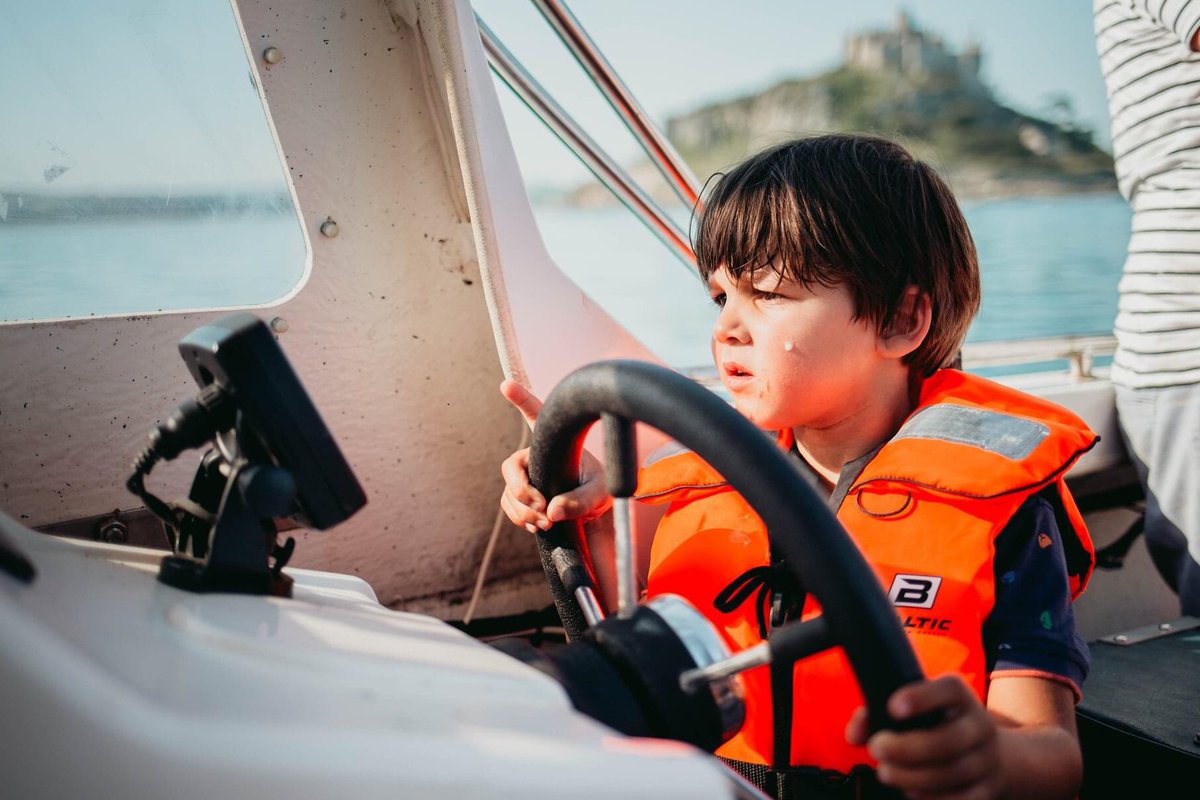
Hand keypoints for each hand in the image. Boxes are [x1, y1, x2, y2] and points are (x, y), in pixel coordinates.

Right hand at [498, 379, 612, 533]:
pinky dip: (521, 519)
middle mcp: (535, 455)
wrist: (594, 514)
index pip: (536, 416)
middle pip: (511, 467)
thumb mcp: (600, 492)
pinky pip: (510, 507)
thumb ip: (580, 501)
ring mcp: (526, 477)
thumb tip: (552, 511)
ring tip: (547, 523)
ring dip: (524, 511)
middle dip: (521, 490)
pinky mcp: (521, 497)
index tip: (506, 384)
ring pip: (509, 492)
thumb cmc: (599, 490)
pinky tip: (538, 525)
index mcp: (555, 441)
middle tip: (542, 507)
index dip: (522, 399)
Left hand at [846, 675, 1001, 799]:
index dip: (922, 697)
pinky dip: (930, 797)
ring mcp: (987, 760)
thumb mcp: (915, 708)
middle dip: (908, 748)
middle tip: (876, 748)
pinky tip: (910, 791)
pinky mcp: (987, 790)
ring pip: (951, 772)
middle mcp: (979, 725)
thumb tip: (854, 735)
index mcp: (960, 696)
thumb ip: (877, 713)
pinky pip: (960, 799)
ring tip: (885, 772)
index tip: (893, 707)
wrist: (992, 754)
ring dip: (912, 776)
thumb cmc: (937, 725)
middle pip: (949, 739)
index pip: (949, 689)